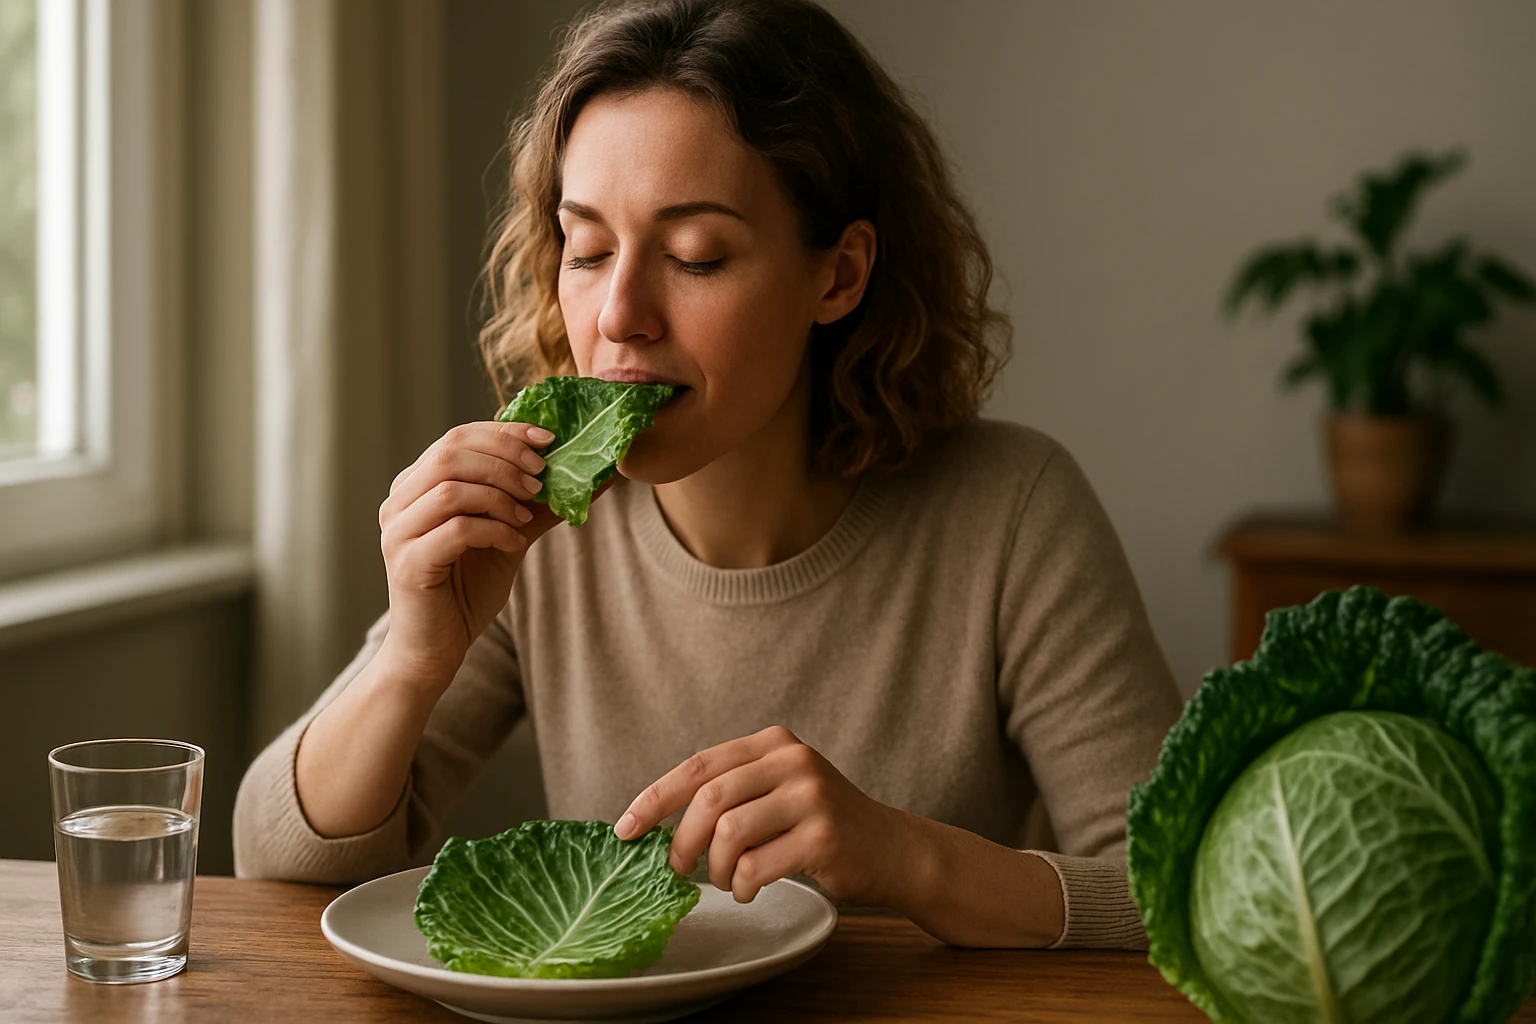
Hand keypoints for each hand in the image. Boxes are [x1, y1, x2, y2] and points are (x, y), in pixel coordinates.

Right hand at [376, 420, 564, 684]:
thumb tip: (593, 476)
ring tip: (527, 516)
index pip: (458, 437)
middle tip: (541, 479)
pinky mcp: (409, 563)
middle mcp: (399, 501)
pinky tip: (513, 543)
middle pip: (451, 454)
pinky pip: (456, 530)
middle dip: (505, 460)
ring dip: (500, 496)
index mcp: (417, 484)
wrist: (437, 646)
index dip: (505, 433)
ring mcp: (399, 532)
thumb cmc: (468, 588)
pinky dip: (494, 530)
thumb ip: (538, 504)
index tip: (548, 440)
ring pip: (451, 488)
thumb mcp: (508, 534)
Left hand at [614, 726, 918, 905]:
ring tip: (728, 880)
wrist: (891, 848)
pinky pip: (757, 866)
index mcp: (773, 743)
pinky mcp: (824, 834)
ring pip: (729, 835)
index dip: (654, 800)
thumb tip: (656, 825)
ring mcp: (811, 795)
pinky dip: (743, 886)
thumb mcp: (778, 790)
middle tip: (677, 870)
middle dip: (681, 843)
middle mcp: (792, 760)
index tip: (625, 830)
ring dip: (717, 869)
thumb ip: (731, 792)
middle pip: (709, 801)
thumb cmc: (820, 825)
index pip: (697, 766)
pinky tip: (752, 889)